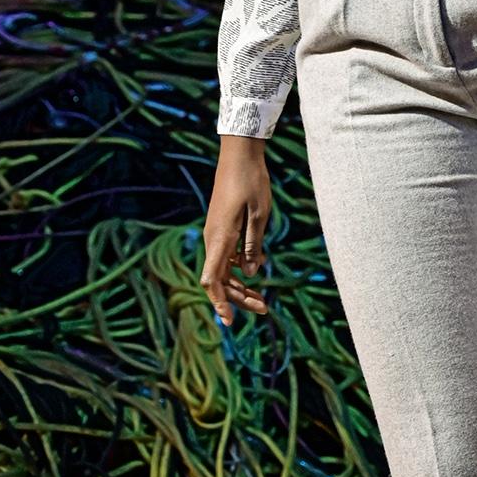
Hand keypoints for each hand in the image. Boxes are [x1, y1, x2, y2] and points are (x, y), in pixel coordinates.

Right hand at [201, 136, 271, 324]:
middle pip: (219, 280)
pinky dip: (238, 269)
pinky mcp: (221, 228)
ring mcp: (215, 234)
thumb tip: (249, 273)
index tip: (229, 321)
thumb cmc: (252, 182)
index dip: (219, 303)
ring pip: (222, 270)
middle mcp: (213, 239)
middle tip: (264, 309)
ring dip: (239, 287)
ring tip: (261, 300)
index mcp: (220, 238)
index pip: (212, 280)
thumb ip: (253, 245)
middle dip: (238, 299)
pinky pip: (225, 256)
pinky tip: (256, 268)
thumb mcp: (260, 215)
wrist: (239, 155)